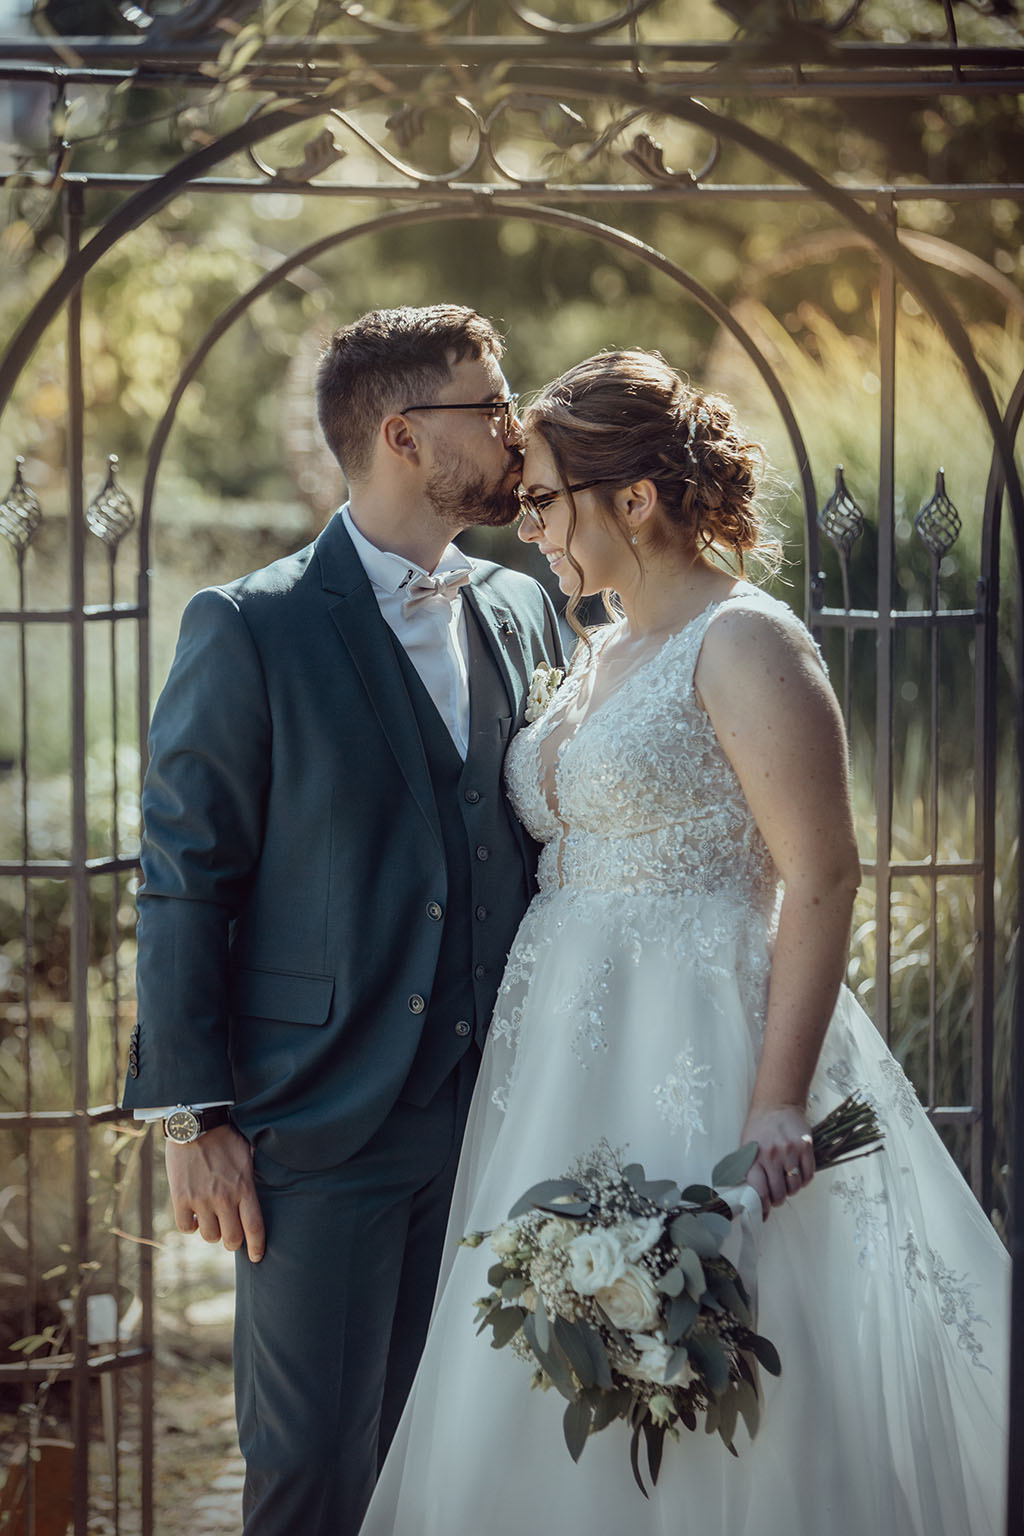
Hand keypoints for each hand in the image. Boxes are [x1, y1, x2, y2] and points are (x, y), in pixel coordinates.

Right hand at [165, 1123, 265, 1261]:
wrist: (194, 1124)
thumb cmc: (225, 1136)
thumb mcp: (247, 1153)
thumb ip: (252, 1176)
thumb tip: (262, 1188)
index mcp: (244, 1188)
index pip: (255, 1227)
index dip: (258, 1247)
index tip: (258, 1257)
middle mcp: (224, 1198)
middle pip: (232, 1239)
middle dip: (234, 1242)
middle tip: (232, 1235)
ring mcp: (202, 1200)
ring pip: (210, 1237)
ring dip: (212, 1232)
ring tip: (213, 1220)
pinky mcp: (181, 1198)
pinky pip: (186, 1227)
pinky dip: (191, 1226)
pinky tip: (195, 1216)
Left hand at [740, 1104, 814, 1220]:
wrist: (776, 1104)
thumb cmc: (759, 1128)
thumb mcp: (746, 1148)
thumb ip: (749, 1171)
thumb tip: (751, 1199)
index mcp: (754, 1158)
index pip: (758, 1192)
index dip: (761, 1208)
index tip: (763, 1215)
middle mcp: (771, 1156)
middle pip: (779, 1193)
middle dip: (778, 1199)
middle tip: (777, 1195)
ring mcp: (790, 1151)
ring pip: (795, 1187)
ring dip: (792, 1190)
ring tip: (787, 1182)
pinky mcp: (806, 1146)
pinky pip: (809, 1175)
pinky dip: (804, 1180)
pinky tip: (798, 1174)